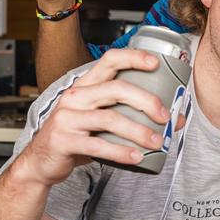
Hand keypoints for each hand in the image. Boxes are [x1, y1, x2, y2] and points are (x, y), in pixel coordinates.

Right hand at [12, 49, 168, 187]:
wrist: (42, 162)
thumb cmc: (77, 137)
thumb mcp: (104, 123)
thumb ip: (134, 117)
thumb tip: (176, 120)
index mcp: (86, 86)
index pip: (109, 61)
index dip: (133, 57)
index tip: (156, 63)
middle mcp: (75, 96)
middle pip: (116, 88)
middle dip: (146, 100)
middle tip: (165, 116)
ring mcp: (66, 118)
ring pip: (109, 118)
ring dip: (138, 131)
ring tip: (156, 141)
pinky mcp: (63, 140)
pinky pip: (97, 145)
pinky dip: (121, 152)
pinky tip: (137, 157)